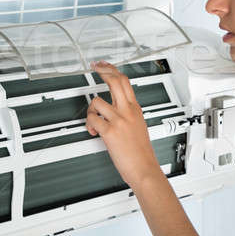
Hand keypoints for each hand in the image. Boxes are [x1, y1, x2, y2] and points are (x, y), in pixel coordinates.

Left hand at [85, 60, 162, 189]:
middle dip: (102, 71)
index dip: (113, 70)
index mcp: (136, 109)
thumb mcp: (140, 126)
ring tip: (93, 120)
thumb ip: (130, 115)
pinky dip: (89, 125)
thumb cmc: (142, 153)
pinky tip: (94, 131)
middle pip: (115, 82)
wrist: (145, 169)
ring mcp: (119, 121)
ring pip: (97, 101)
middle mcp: (128, 112)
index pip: (125, 82)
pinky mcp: (110, 132)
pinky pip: (93, 120)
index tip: (105, 66)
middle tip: (95, 68)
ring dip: (90, 110)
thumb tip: (117, 109)